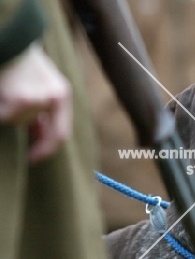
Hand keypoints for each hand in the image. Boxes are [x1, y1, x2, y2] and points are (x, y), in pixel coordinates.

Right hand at [0, 44, 71, 162]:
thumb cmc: (24, 65)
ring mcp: (38, 99)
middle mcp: (55, 98)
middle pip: (36, 129)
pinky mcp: (19, 99)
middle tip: (13, 117)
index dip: (47, 149)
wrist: (12, 38)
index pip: (61, 134)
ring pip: (18, 122)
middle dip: (23, 127)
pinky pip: (6, 116)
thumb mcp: (42, 87)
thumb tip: (38, 133)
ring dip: (9, 113)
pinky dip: (1, 109)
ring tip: (8, 92)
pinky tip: (2, 93)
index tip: (34, 158)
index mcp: (62, 95)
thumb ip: (43, 110)